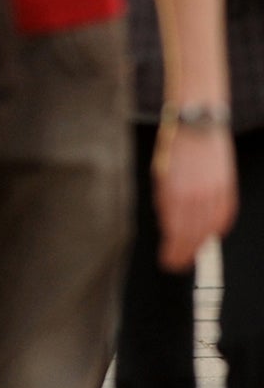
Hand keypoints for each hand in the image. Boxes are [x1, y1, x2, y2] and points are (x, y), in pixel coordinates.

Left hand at [154, 123, 236, 269]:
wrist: (198, 122)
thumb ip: (164, 199)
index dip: (172, 251)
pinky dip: (217, 228)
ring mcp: (215, 191)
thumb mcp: (160, 174)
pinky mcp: (227, 186)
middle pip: (192, 235)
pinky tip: (210, 236)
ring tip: (191, 255)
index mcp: (174, 193)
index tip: (166, 262)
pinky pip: (225, 215)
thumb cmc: (173, 146)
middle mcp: (197, 195)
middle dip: (184, 254)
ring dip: (200, 245)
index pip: (174, 233)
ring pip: (210, 228)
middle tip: (177, 266)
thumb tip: (167, 223)